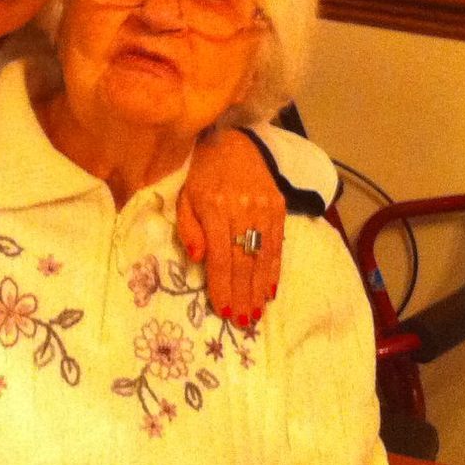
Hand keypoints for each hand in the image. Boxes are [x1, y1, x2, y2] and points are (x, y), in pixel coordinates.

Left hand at [177, 129, 285, 327]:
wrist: (235, 142)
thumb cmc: (202, 175)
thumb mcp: (185, 197)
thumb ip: (189, 228)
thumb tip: (197, 257)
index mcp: (214, 207)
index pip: (221, 256)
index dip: (223, 286)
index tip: (223, 311)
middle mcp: (242, 209)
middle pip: (244, 261)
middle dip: (243, 295)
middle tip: (242, 322)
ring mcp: (264, 209)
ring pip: (263, 256)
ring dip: (259, 289)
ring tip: (256, 313)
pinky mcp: (278, 208)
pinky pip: (276, 245)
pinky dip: (273, 270)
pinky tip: (270, 290)